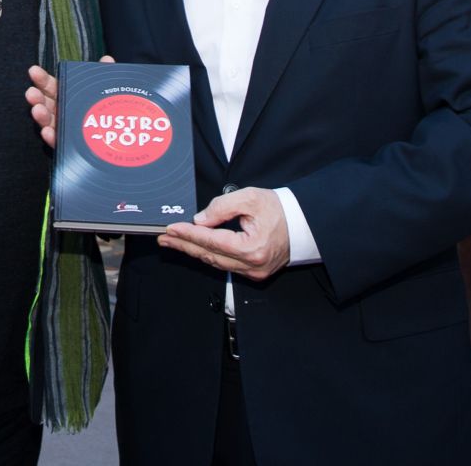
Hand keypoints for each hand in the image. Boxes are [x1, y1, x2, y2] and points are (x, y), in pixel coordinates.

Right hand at [26, 55, 114, 149]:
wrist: (115, 139)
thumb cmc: (104, 110)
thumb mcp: (105, 90)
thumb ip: (104, 76)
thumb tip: (107, 59)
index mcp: (65, 96)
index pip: (50, 86)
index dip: (42, 78)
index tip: (33, 70)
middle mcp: (60, 112)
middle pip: (45, 104)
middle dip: (37, 98)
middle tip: (31, 93)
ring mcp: (62, 129)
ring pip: (48, 123)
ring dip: (41, 117)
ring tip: (37, 110)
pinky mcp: (67, 146)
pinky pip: (58, 143)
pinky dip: (51, 137)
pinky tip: (48, 132)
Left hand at [158, 187, 290, 280]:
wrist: (306, 224)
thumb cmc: (282, 209)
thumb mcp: (251, 198)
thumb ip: (222, 207)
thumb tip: (200, 220)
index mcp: (251, 248)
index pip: (210, 241)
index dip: (188, 234)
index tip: (170, 228)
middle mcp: (252, 265)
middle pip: (209, 255)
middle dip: (184, 245)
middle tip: (165, 238)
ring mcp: (254, 272)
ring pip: (216, 263)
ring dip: (194, 251)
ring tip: (175, 242)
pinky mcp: (256, 272)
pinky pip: (226, 265)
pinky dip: (210, 255)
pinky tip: (197, 248)